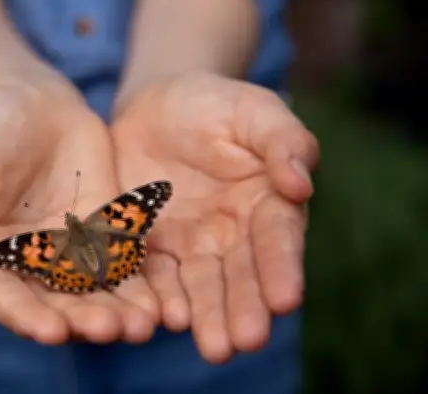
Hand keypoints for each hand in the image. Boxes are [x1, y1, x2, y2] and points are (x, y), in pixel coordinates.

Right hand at [0, 80, 159, 344]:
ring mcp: (67, 253)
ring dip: (116, 313)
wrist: (29, 99)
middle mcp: (24, 267)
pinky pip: (122, 265)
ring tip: (141, 325)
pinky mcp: (102, 235)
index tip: (51, 331)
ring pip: (92, 293)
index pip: (2, 298)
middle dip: (81, 321)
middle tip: (109, 330)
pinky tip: (160, 301)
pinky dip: (141, 285)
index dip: (25, 317)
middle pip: (54, 305)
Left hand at [111, 72, 318, 362]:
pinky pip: (154, 276)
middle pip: (240, 277)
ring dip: (206, 318)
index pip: (277, 241)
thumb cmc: (215, 104)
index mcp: (267, 205)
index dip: (281, 269)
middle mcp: (232, 235)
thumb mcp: (253, 110)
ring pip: (200, 287)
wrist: (155, 106)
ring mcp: (190, 245)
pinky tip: (162, 319)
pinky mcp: (149, 247)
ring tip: (213, 348)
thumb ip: (282, 140)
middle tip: (246, 341)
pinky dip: (159, 298)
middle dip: (244, 309)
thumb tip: (301, 182)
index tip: (286, 299)